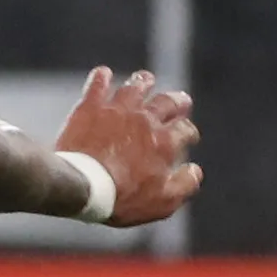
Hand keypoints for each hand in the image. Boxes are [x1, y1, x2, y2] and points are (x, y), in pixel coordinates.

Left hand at [55, 67, 202, 225]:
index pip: (185, 129)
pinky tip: (103, 73)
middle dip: (177, 101)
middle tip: (180, 100)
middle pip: (167, 102)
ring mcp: (117, 110)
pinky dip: (102, 78)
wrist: (82, 185)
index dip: (188, 132)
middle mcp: (145, 120)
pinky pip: (98, 85)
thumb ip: (184, 185)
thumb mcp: (162, 202)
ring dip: (144, 82)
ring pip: (136, 87)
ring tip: (147, 80)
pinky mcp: (90, 107)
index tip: (187, 136)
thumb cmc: (122, 198)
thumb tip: (195, 170)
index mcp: (165, 142)